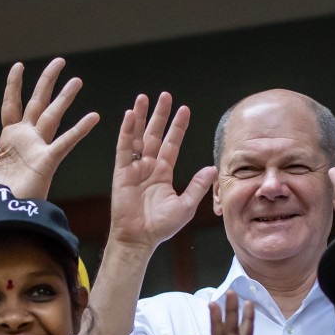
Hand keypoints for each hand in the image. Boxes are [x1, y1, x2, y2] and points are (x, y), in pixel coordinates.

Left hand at [0, 58, 99, 198]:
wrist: (1, 215)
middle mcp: (27, 139)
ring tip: (77, 80)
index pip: (12, 105)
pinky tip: (93, 116)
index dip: (14, 85)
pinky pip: (66, 141)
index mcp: (11, 139)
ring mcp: (39, 148)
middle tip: (60, 62)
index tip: (20, 66)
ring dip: (64, 97)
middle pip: (37, 102)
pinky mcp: (48, 161)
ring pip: (52, 115)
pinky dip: (80, 129)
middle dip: (47, 81)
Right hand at [109, 92, 216, 249]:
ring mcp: (134, 168)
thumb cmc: (161, 226)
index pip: (172, 144)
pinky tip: (129, 115)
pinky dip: (126, 132)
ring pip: (138, 137)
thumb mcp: (186, 205)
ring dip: (141, 117)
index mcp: (163, 173)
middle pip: (155, 135)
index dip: (178, 127)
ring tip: (143, 98)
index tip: (184, 110)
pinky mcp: (121, 172)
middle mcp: (149, 167)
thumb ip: (197, 185)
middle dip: (160, 115)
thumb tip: (213, 169)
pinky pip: (124, 148)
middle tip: (165, 96)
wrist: (140, 238)